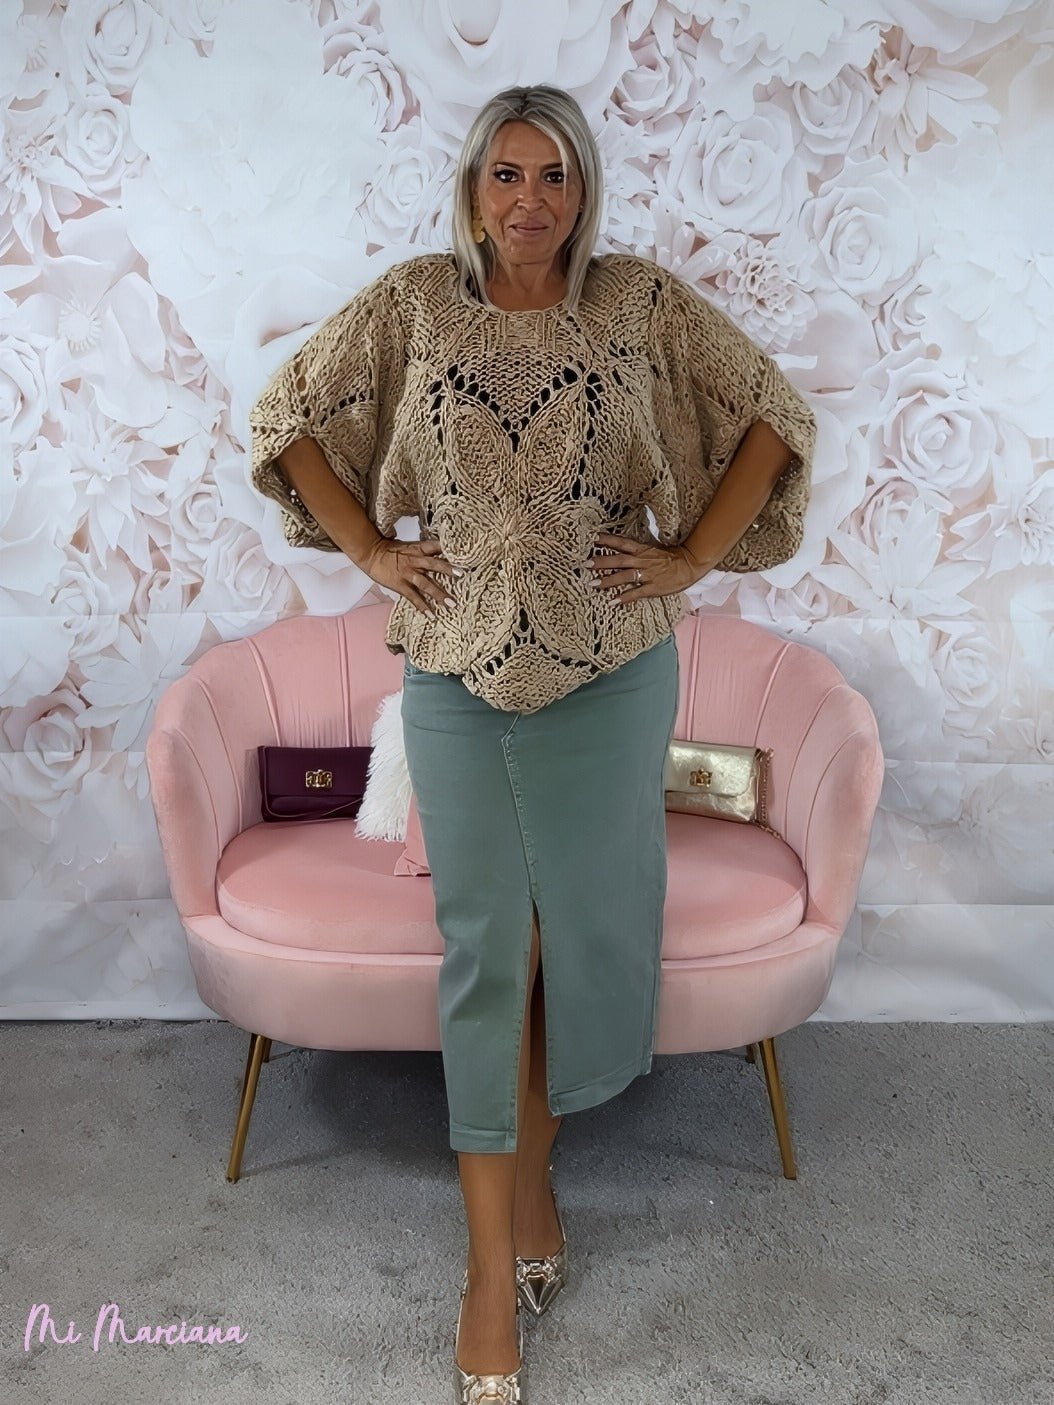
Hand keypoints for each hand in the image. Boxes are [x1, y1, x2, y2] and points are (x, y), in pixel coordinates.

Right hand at [362, 537, 459, 615]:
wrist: (371, 553)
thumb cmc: (390, 550)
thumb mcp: (410, 546)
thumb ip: (424, 552)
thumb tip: (440, 554)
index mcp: (419, 549)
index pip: (436, 546)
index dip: (449, 548)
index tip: (463, 553)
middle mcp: (416, 560)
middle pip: (435, 564)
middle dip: (448, 569)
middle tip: (462, 575)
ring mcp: (408, 573)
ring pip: (426, 584)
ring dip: (439, 594)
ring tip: (451, 604)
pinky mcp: (400, 585)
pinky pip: (414, 597)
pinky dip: (423, 607)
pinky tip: (432, 615)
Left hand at [587, 532, 707, 603]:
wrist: (690, 564)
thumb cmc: (670, 557)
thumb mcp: (652, 549)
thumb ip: (636, 551)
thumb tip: (619, 551)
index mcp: (642, 549)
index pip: (621, 542)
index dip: (606, 540)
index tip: (591, 538)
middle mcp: (642, 560)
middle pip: (618, 560)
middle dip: (601, 562)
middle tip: (585, 563)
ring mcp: (647, 574)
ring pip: (624, 576)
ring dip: (608, 580)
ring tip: (593, 584)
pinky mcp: (653, 588)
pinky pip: (636, 593)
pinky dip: (624, 597)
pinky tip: (612, 601)